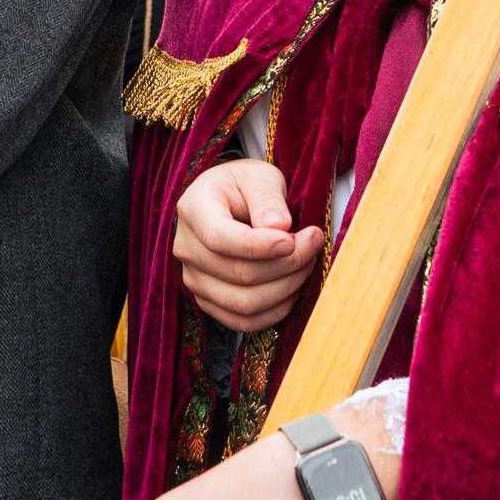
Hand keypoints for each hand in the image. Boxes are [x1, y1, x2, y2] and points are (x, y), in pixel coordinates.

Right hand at [173, 157, 321, 332]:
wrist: (229, 202)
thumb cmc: (245, 186)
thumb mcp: (259, 177)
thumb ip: (268, 199)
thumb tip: (280, 228)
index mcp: (193, 210)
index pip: (220, 239)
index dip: (261, 246)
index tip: (293, 239)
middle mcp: (187, 248)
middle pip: (239, 274)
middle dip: (287, 264)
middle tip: (313, 243)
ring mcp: (194, 279)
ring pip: (244, 303)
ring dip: (286, 288)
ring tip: (306, 263)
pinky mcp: (208, 301)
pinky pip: (243, 322)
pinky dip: (275, 311)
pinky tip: (293, 288)